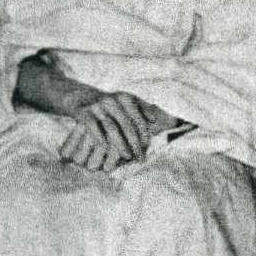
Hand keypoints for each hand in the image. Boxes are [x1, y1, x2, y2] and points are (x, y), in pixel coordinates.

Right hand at [55, 88, 172, 171]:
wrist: (80, 98)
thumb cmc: (111, 106)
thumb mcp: (128, 104)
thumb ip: (149, 111)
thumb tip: (175, 121)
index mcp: (126, 98)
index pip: (138, 119)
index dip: (144, 135)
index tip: (147, 148)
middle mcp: (112, 100)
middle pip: (127, 125)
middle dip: (134, 144)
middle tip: (140, 158)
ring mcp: (97, 106)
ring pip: (112, 128)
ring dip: (120, 144)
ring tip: (126, 157)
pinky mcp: (83, 113)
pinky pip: (93, 127)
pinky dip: (100, 138)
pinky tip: (105, 148)